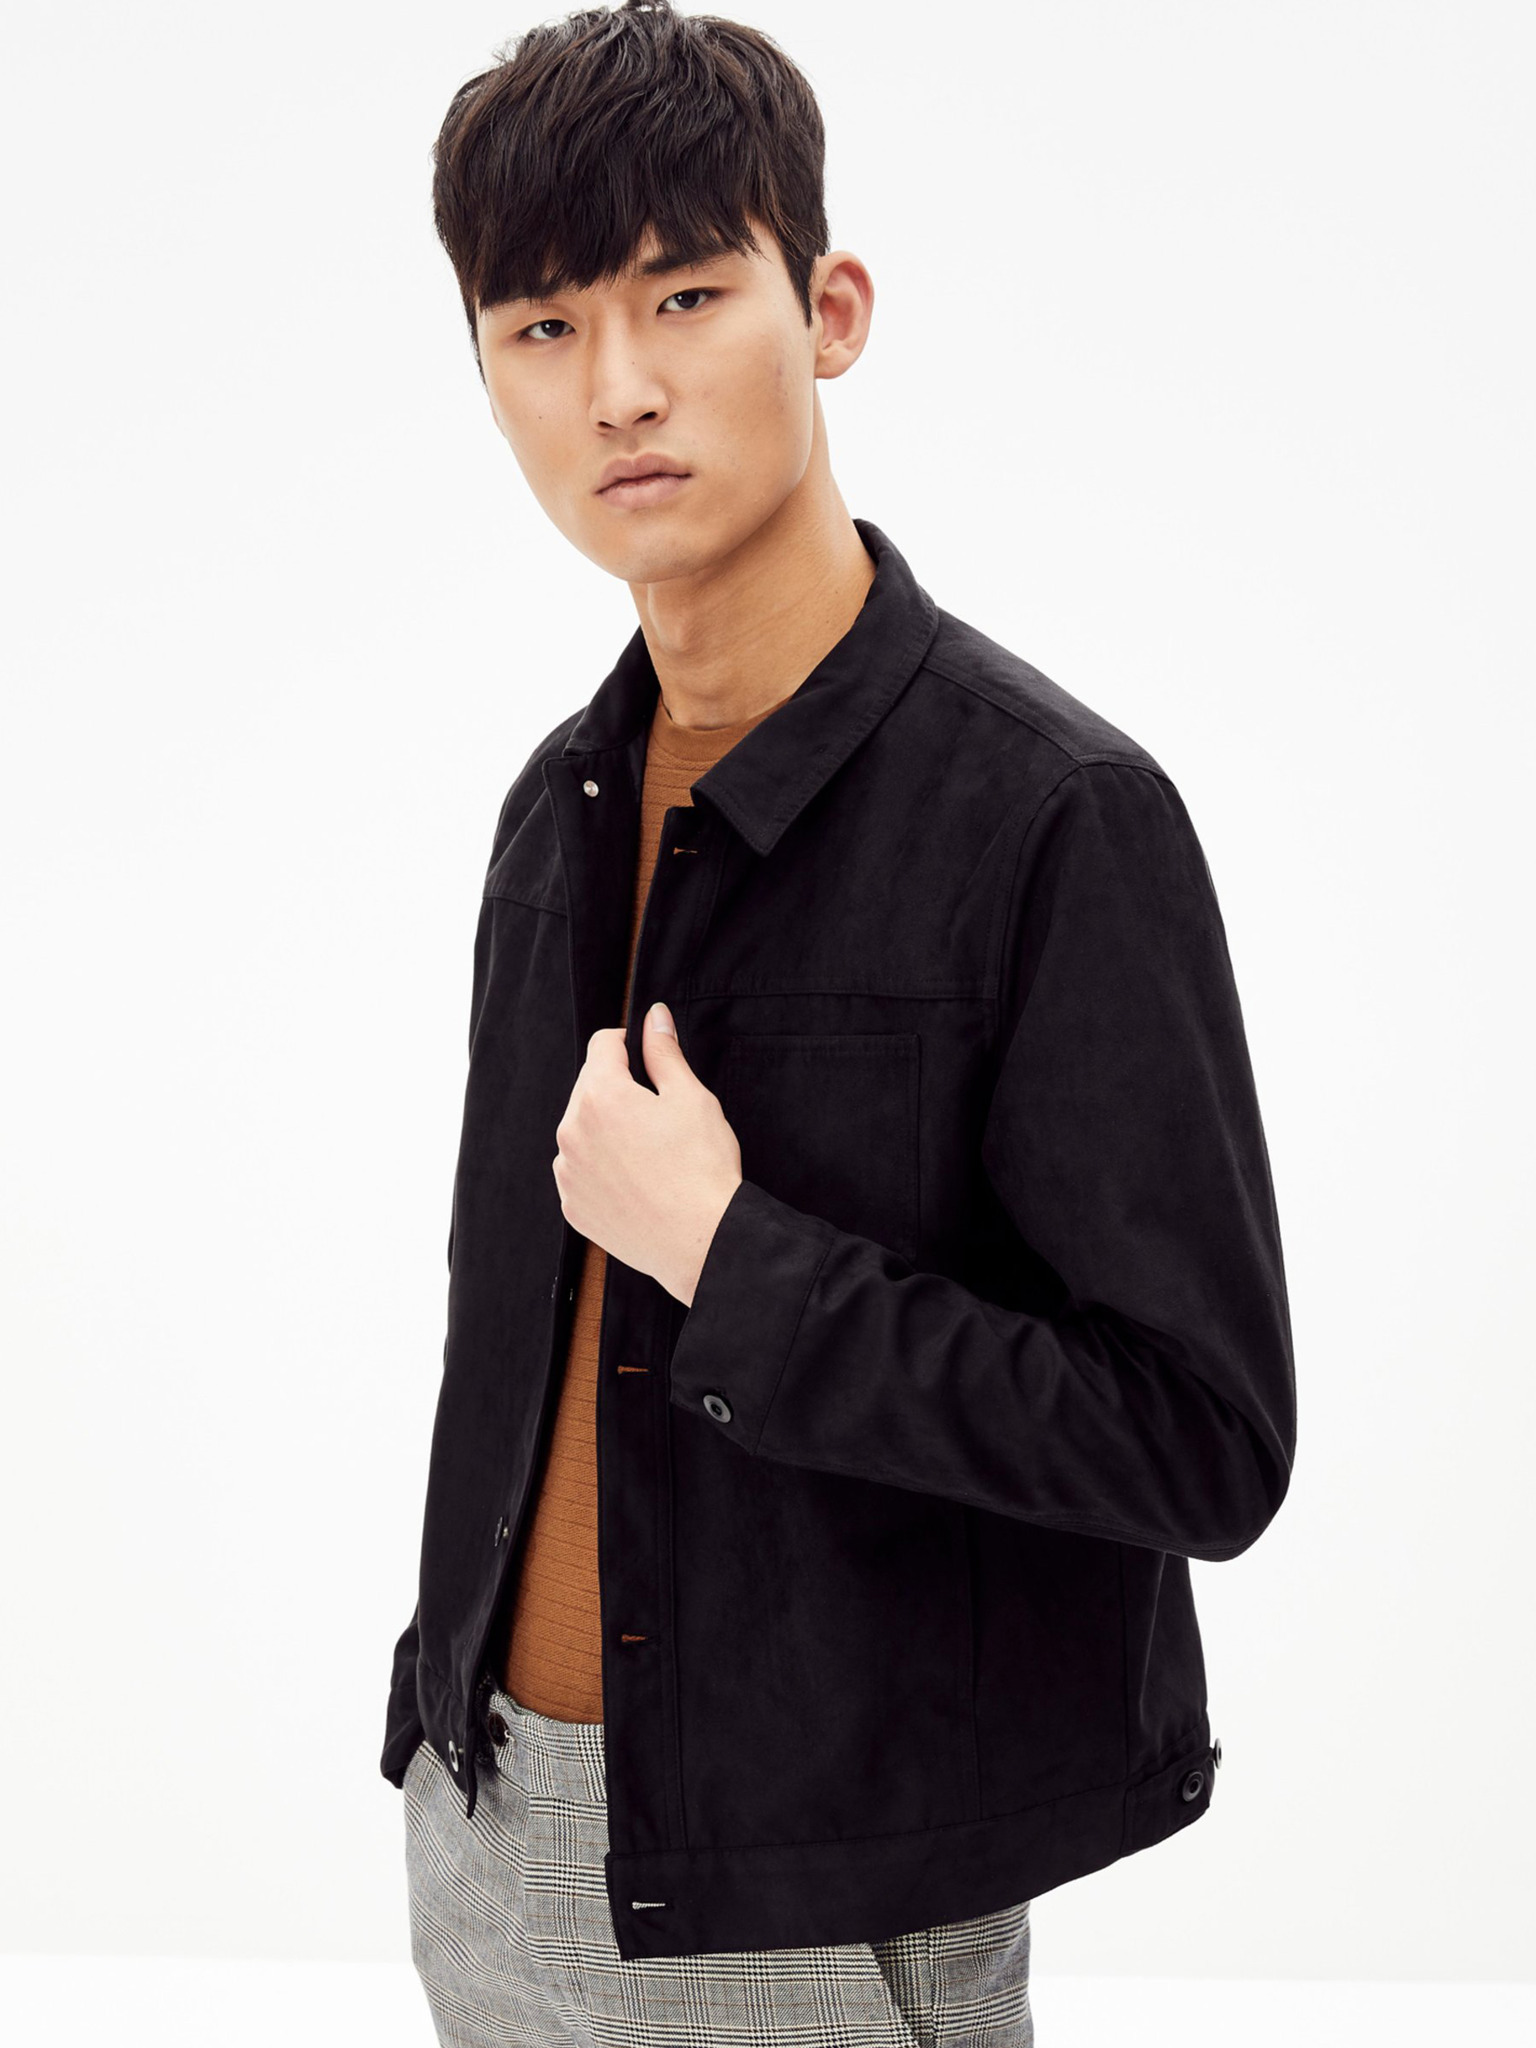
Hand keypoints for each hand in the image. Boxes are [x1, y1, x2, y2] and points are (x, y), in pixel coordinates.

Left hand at [552, 1002, 742, 1305]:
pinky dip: (602, 1168)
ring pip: (583, 1131)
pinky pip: (581, 1171)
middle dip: (619, 1089)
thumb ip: (664, 1053)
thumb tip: (654, 1016)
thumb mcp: (690, 1098)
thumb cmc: (701, 1169)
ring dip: (607, 1129)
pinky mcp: (573, 1206)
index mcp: (600, 1096)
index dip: (628, 1043)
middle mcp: (572, 1132)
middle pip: (589, 1087)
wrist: (701, 1242)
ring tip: (649, 1152)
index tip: (647, 1056)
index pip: (602, 1045)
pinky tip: (637, 1180)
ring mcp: (568, 1173)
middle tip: (658, 1113)